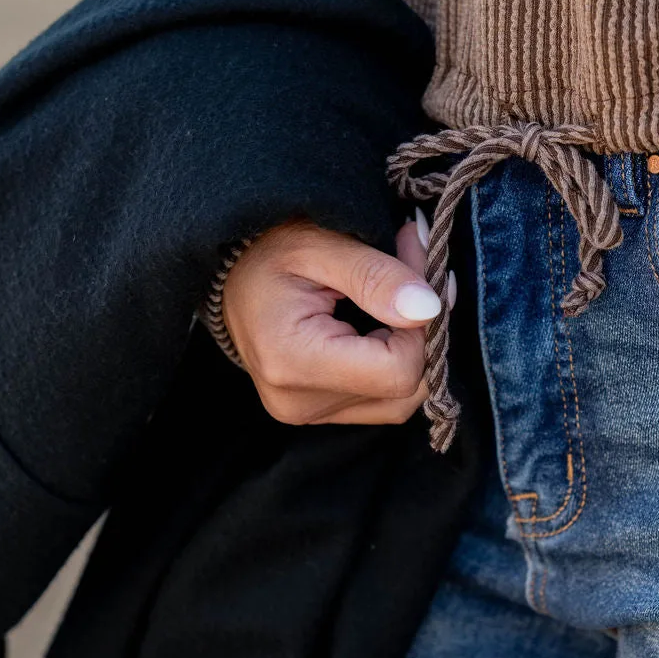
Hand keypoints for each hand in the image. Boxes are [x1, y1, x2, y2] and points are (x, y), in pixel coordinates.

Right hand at [222, 212, 450, 426]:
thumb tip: (429, 309)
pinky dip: (393, 364)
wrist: (229, 273)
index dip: (422, 324)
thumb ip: (376, 275)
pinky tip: (382, 326)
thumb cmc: (267, 250)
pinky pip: (380, 401)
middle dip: (421, 334)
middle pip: (404, 390)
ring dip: (412, 350)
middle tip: (413, 274)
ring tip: (394, 299)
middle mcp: (297, 404)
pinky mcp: (315, 412)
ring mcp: (306, 415)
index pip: (398, 372)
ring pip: (399, 400)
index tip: (416, 270)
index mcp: (293, 364)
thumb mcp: (319, 243)